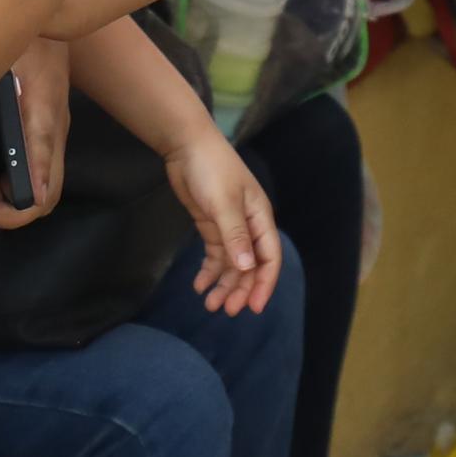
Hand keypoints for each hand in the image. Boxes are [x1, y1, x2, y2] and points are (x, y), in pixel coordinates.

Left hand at [0, 41, 68, 227]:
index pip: (41, 184)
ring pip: (45, 185)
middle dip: (13, 213)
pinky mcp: (47, 126)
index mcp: (44, 121)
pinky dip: (15, 181)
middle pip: (47, 195)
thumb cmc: (26, 39)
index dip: (15, 211)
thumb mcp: (8, 69)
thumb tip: (1, 156)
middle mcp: (54, 132)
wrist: (53, 14)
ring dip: (13, 197)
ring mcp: (54, 130)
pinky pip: (38, 168)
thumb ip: (4, 108)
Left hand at [163, 133, 281, 312]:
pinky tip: (200, 285)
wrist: (186, 146)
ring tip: (210, 304)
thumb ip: (235, 236)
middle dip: (240, 289)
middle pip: (250, 265)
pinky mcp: (211, 225)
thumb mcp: (224, 203)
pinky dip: (210, 271)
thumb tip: (247, 268)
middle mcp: (248, 226)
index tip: (253, 307)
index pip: (269, 258)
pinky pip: (215, 255)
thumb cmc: (211, 170)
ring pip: (232, 264)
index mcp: (259, 219)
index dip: (264, 284)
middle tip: (226, 310)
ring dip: (224, 284)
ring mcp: (229, 227)